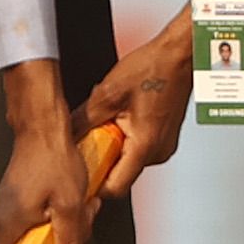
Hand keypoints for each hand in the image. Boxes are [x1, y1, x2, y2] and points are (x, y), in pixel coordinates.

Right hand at [0, 59, 93, 243]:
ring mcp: (5, 210)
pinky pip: (34, 222)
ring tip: (78, 208)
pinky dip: (55, 217)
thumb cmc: (53, 161)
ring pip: (32, 238)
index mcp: (7, 227)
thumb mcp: (71, 205)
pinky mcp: (14, 200)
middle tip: (78, 228)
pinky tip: (72, 200)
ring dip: (59, 230)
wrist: (42, 127)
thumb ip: (69, 242)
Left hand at [76, 8, 194, 205]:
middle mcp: (159, 151)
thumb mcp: (107, 94)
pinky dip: (125, 140)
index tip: (78, 177)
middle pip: (121, 175)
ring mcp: (164, 146)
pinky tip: (119, 119)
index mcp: (145, 145)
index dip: (94, 186)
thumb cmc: (152, 69)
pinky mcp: (164, 138)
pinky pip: (138, 149)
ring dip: (113, 148)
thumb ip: (83, 120)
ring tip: (106, 123)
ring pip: (129, 161)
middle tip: (87, 141)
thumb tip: (65, 135)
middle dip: (101, 161)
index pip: (115, 187)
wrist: (178, 56)